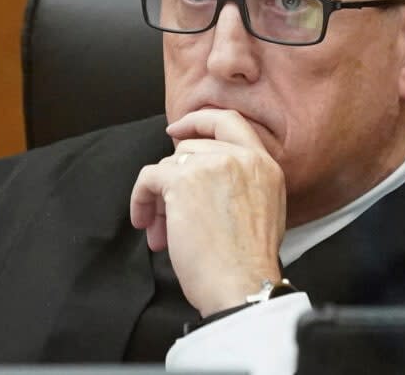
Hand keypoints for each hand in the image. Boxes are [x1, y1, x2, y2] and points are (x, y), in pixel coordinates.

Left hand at [129, 108, 286, 316]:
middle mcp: (241, 157)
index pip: (229, 121)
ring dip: (160, 197)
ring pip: (169, 165)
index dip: (198, 122)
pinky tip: (145, 222)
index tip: (177, 132)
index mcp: (264, 165)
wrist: (242, 283)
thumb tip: (199, 181)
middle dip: (175, 179)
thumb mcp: (264, 211)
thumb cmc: (248, 264)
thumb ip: (241, 184)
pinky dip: (140, 199)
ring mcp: (212, 165)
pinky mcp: (184, 180)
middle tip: (170, 212)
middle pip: (190, 149)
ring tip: (161, 229)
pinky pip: (149, 178)